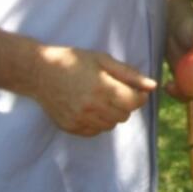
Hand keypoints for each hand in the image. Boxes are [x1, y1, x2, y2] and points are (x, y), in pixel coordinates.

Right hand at [34, 45, 156, 136]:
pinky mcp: (71, 127)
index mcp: (103, 87)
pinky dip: (97, 122)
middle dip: (125, 104)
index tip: (135, 90)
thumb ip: (129, 74)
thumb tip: (153, 86)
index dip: (139, 96)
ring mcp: (80, 119)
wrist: (39, 72)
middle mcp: (92, 107)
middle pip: (124, 115)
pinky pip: (95, 131)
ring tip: (100, 98)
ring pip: (111, 125)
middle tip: (114, 91)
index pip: (134, 102)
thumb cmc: (73, 61)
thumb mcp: (103, 60)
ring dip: (111, 114)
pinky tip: (88, 107)